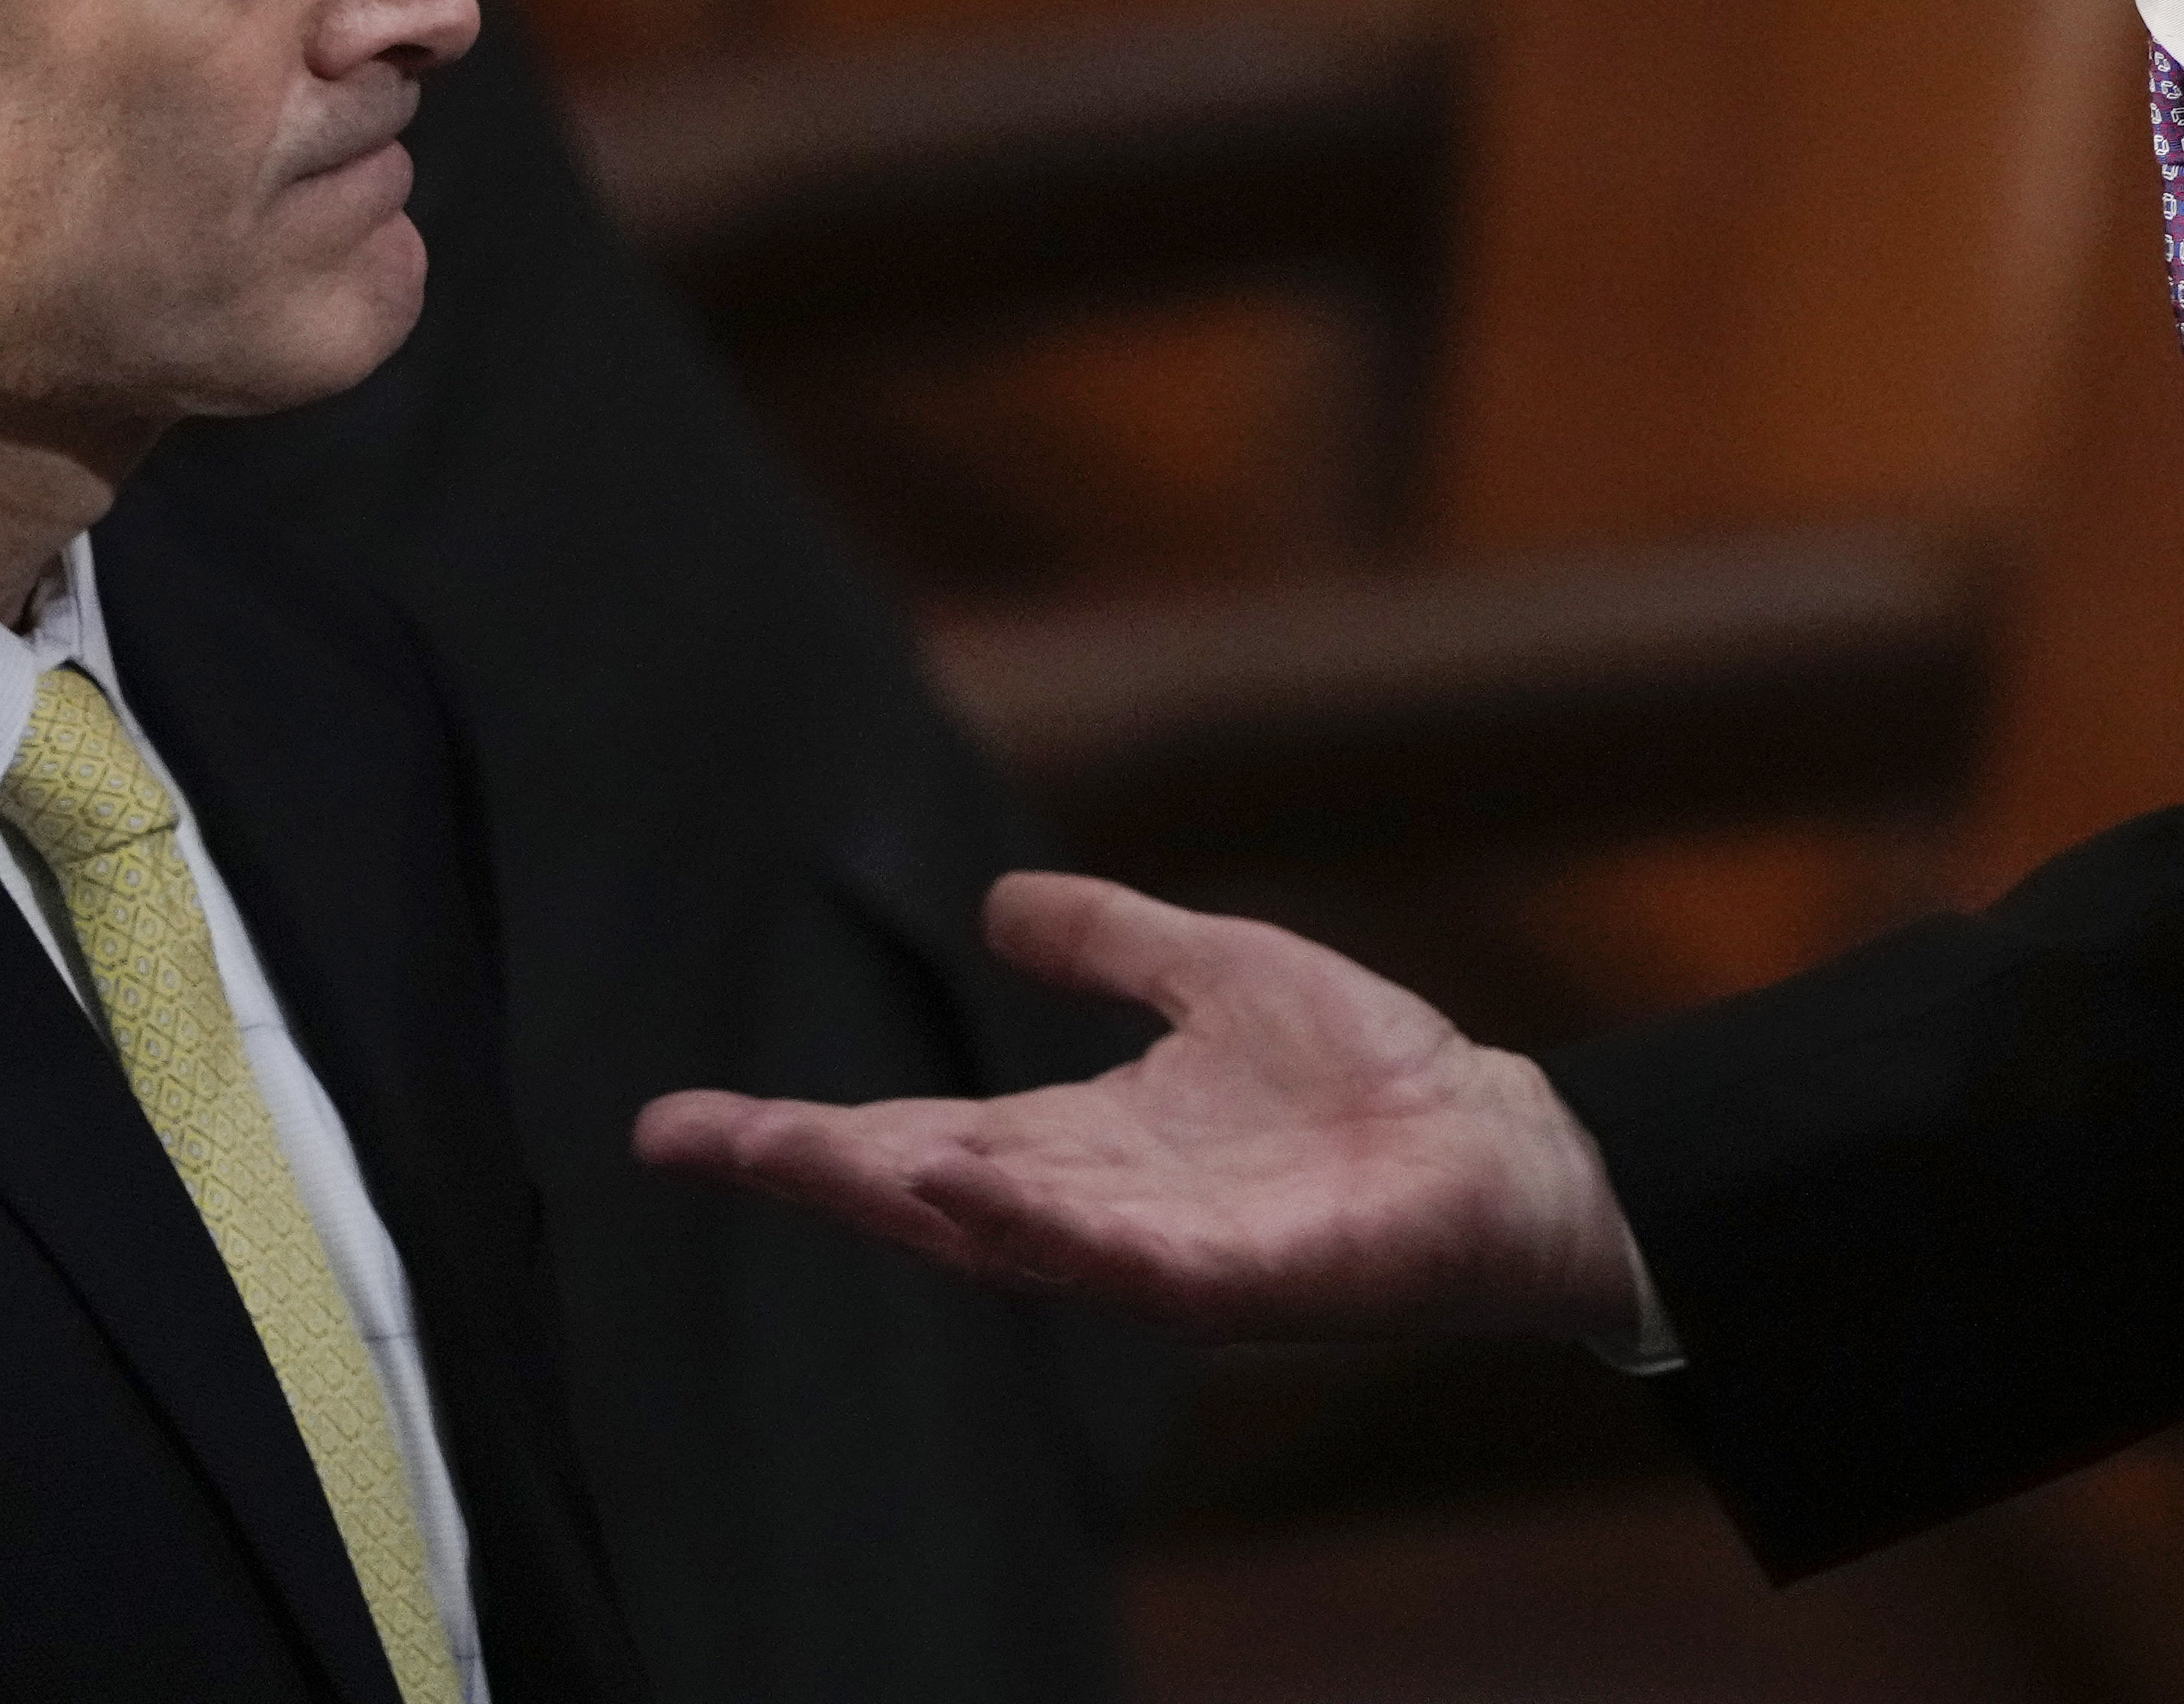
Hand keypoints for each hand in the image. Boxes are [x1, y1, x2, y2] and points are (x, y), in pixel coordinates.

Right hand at [633, 871, 1646, 1342]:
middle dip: (812, 1170)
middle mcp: (1101, 1210)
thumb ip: (1108, 943)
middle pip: (928, 1196)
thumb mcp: (1213, 973)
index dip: (802, 1137)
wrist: (1502, 1148)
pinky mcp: (1245, 1277)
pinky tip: (977, 1188)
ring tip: (807, 1153)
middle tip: (691, 1141)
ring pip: (1010, 1237)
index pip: (914, 1143)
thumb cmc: (1368, 1079)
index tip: (681, 1124)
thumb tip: (996, 906)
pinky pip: (1131, 1263)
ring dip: (911, 1197)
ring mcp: (1167, 1253)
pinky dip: (1050, 1232)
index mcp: (1082, 1148)